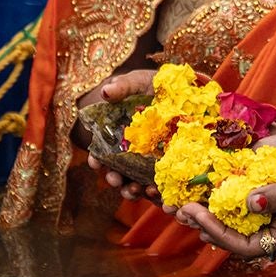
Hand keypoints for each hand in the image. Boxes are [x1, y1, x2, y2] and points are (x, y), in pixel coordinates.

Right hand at [76, 69, 160, 200]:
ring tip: (139, 190)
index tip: (95, 162)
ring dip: (134, 190)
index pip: (101, 153)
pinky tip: (159, 192)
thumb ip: (122, 87)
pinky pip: (160, 186)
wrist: (181, 89)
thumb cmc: (151, 85)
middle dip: (114, 179)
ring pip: (136, 183)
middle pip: (117, 173)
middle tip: (116, 180)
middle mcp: (129, 154)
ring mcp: (149, 163)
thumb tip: (106, 92)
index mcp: (116, 137)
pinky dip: (157, 193)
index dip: (96, 159)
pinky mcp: (168, 167)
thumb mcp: (136, 82)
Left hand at [175, 137, 275, 258]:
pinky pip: (254, 219)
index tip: (194, 211)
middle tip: (181, 208)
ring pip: (244, 231)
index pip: (244, 245)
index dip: (216, 231)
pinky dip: (232, 210)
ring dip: (216, 219)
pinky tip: (216, 197)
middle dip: (208, 226)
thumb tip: (248, 201)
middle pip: (239, 241)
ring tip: (190, 205)